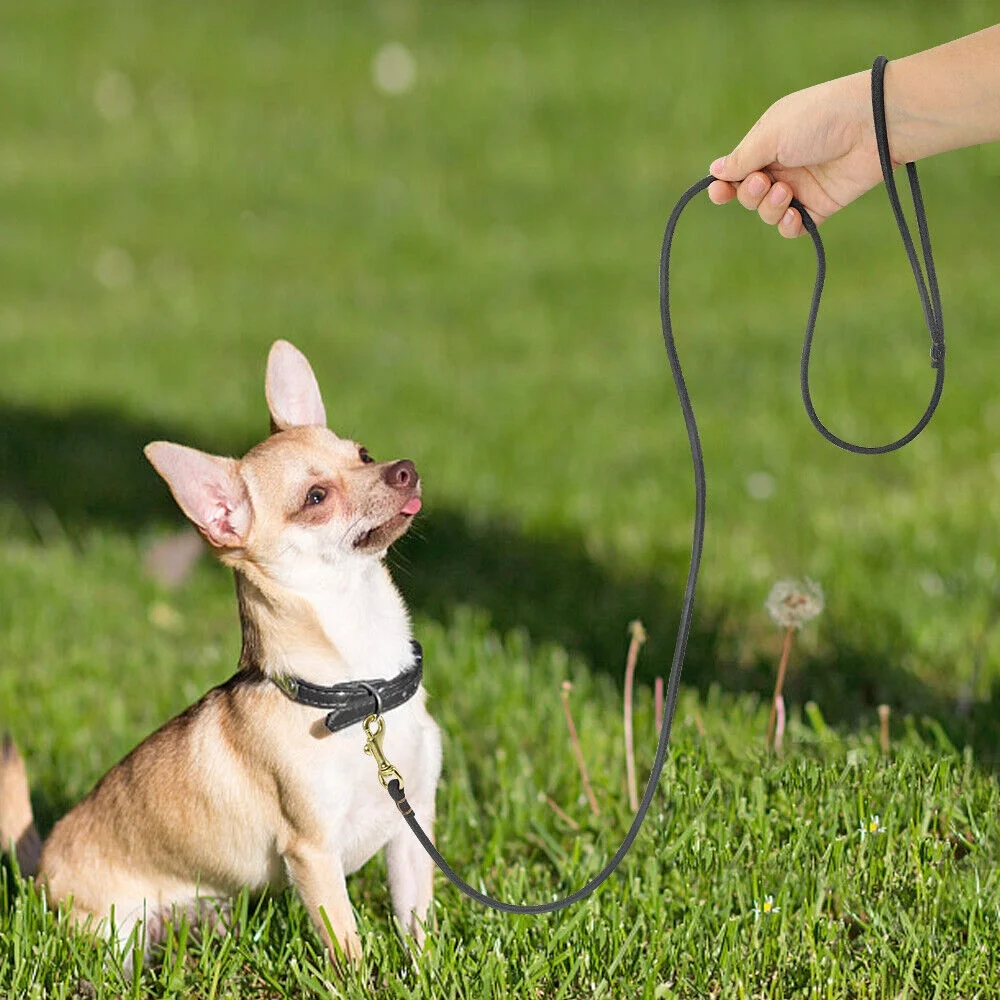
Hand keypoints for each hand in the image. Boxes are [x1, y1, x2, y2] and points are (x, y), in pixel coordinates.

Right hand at [707, 71, 889, 236]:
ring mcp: (801, 188)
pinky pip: (793, 228)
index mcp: (767, 144)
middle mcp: (782, 167)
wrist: (873, 125)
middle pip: (748, 196)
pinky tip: (795, 216)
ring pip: (767, 214)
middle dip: (750, 194)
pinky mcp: (820, 206)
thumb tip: (714, 172)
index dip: (724, 186)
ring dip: (770, 208)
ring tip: (786, 192)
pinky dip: (788, 226)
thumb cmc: (820, 118)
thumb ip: (743, 158)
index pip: (737, 172)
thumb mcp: (771, 134)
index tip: (719, 192)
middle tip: (765, 181)